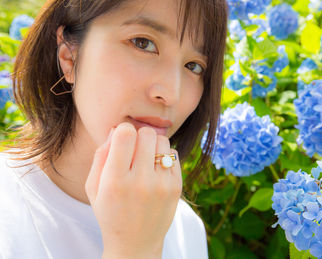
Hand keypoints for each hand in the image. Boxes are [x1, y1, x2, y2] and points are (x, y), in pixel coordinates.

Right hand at [85, 122, 181, 257]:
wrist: (135, 244)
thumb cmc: (110, 212)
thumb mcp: (94, 187)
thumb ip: (101, 155)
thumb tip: (117, 129)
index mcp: (115, 181)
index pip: (126, 134)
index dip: (123, 131)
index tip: (122, 140)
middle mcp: (141, 182)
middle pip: (147, 133)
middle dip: (138, 136)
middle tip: (134, 150)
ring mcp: (162, 185)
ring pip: (163, 140)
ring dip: (153, 144)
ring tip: (145, 159)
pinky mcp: (176, 187)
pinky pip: (173, 154)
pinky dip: (163, 156)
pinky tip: (155, 169)